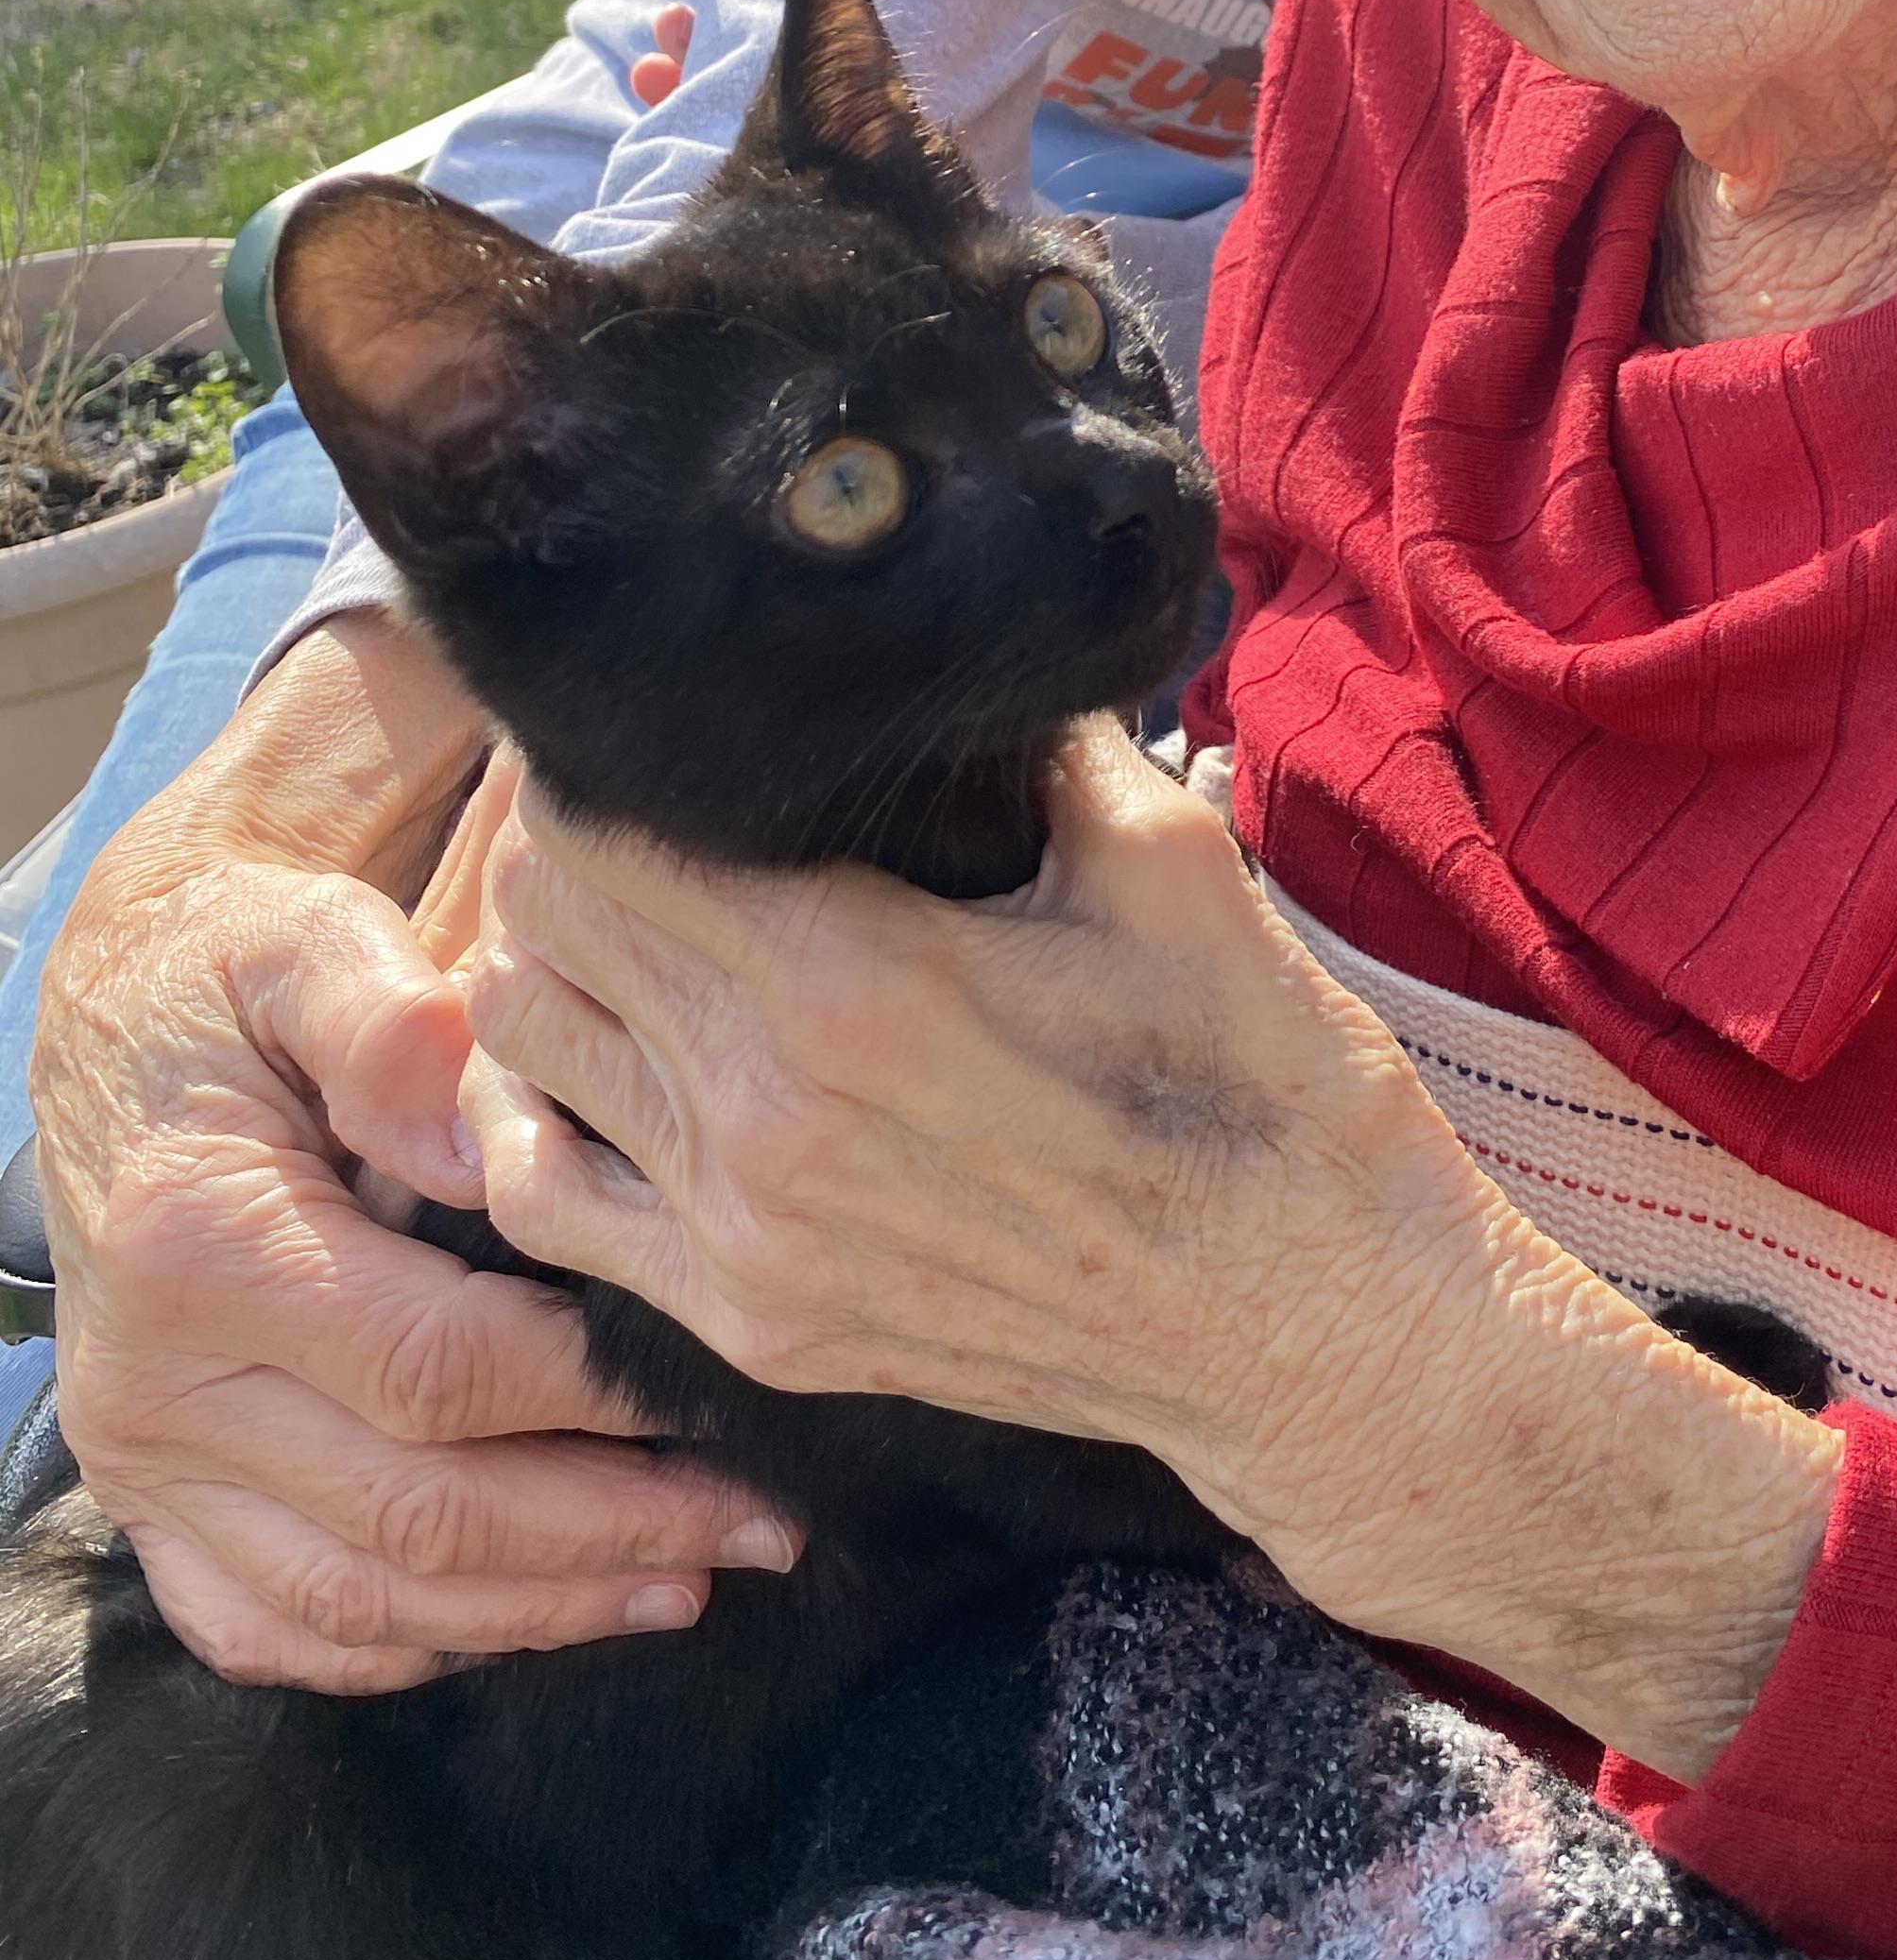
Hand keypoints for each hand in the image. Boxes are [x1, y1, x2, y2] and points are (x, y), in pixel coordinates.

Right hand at [29, 618, 797, 1695]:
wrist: (117, 1017)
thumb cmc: (236, 967)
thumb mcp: (302, 941)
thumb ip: (388, 1022)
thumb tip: (483, 1144)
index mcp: (199, 1247)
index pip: (432, 1369)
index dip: (589, 1401)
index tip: (721, 1397)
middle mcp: (155, 1383)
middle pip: (409, 1513)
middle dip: (603, 1536)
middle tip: (757, 1529)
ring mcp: (142, 1462)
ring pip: (352, 1599)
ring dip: (534, 1610)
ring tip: (686, 1584)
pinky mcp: (147, 1501)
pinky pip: (271, 1625)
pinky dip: (405, 1643)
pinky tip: (527, 1617)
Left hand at [461, 722, 1840, 1778]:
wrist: (1310, 1321)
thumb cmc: (1260, 1077)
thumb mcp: (1164, 856)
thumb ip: (1033, 737)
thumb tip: (947, 634)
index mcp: (856, 979)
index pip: (606, 831)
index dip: (606, 751)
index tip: (653, 711)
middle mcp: (763, 1116)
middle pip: (546, 924)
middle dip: (571, 837)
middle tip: (642, 790)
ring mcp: (743, 1239)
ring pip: (523, 1046)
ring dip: (550, 959)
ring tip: (629, 905)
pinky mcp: (753, 1325)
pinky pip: (546, 1203)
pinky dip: (535, 1114)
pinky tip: (605, 1055)